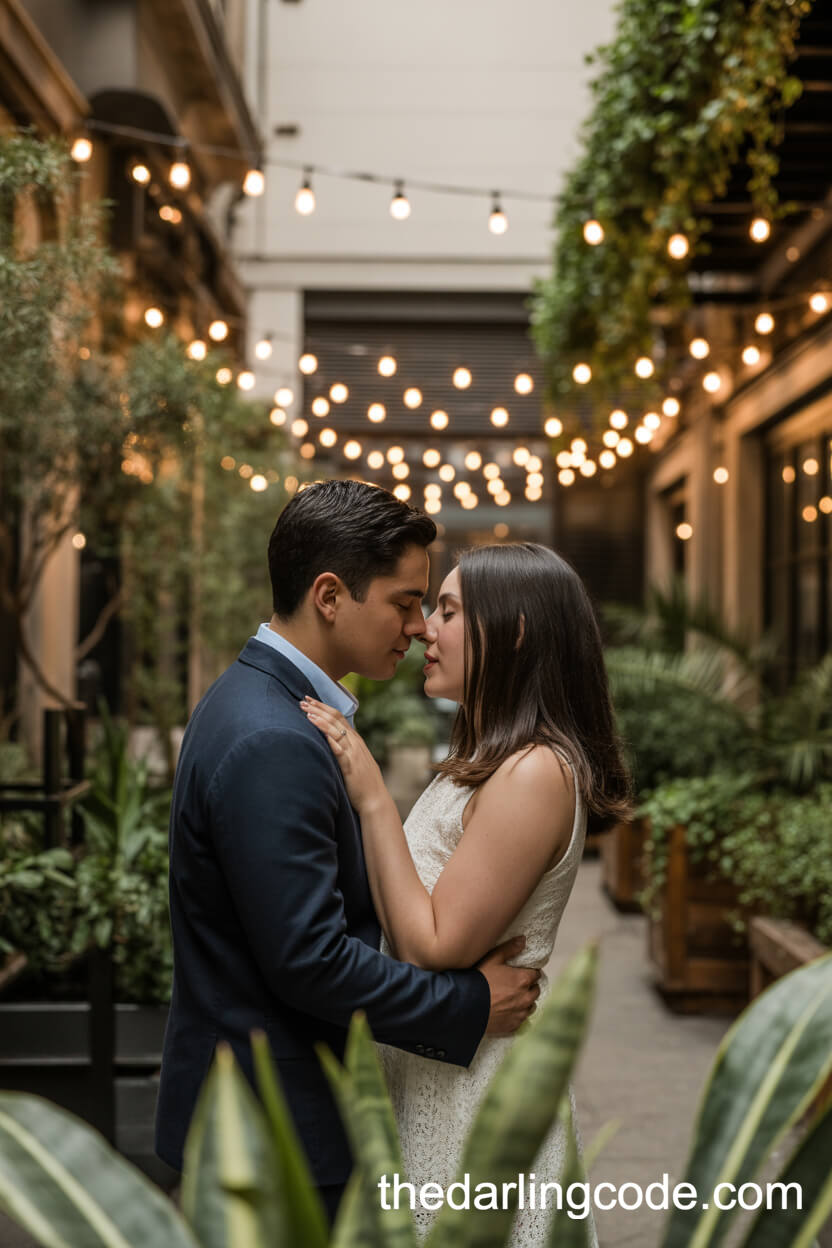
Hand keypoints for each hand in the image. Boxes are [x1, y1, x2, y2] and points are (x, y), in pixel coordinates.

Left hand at [301, 697, 385, 813]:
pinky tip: (317, 728)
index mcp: (356, 741)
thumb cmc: (364, 784)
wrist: (375, 800)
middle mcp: (355, 743)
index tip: (310, 701)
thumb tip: (333, 744)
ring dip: (319, 718)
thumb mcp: (356, 762)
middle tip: (303, 700)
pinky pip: (337, 747)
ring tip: (306, 711)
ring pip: (335, 729)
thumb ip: (347, 751)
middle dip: (319, 708)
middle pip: (335, 719)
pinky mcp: (349, 764)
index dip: (324, 707)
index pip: (339, 717)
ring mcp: (353, 752)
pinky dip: (327, 735)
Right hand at [477, 936, 540, 1035]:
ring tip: (513, 998)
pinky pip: (521, 1019)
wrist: (466, 1006)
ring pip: (530, 1006)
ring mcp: (520, 1013)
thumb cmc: (479, 980)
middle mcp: (526, 998)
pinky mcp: (513, 1025)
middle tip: (517, 984)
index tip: (522, 972)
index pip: (536, 974)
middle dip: (529, 987)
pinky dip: (517, 1014)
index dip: (529, 972)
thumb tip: (523, 940)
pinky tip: (507, 1011)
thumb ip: (509, 948)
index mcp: (523, 979)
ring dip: (525, 1001)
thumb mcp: (492, 959)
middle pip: (536, 990)